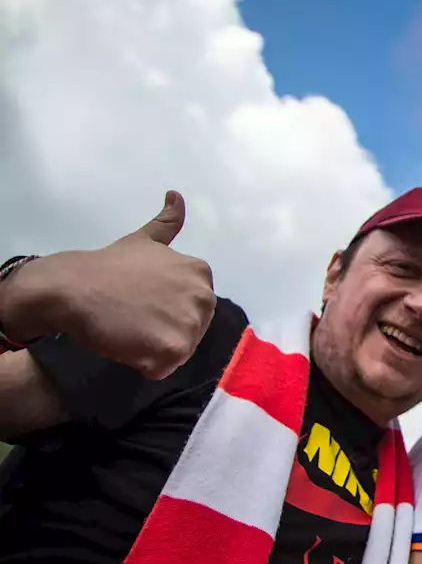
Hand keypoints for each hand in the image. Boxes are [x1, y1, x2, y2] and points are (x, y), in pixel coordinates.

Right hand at [11, 191, 215, 378]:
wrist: (75, 287)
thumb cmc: (108, 267)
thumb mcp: (145, 240)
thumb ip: (167, 224)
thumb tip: (176, 195)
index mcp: (201, 274)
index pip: (193, 308)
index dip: (165, 310)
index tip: (141, 300)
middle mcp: (204, 296)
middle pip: (190, 331)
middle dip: (163, 329)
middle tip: (133, 315)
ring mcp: (191, 323)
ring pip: (177, 351)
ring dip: (152, 348)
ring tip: (129, 328)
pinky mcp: (175, 348)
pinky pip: (163, 368)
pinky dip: (145, 364)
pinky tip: (127, 343)